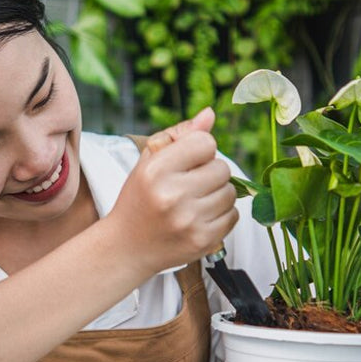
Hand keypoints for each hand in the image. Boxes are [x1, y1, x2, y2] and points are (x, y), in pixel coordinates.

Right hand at [110, 107, 238, 273]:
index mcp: (156, 170)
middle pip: (222, 168)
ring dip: (217, 194)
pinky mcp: (202, 241)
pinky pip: (233, 216)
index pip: (206, 143)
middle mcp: (172, 195)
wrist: (126, 247)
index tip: (185, 163)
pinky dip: (221, 215)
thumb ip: (180, 134)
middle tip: (189, 184)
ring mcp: (189, 220)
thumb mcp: (149, 161)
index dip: (199, 150)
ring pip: (230, 193)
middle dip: (210, 173)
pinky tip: (200, 217)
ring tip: (194, 202)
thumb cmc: (140, 197)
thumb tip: (210, 114)